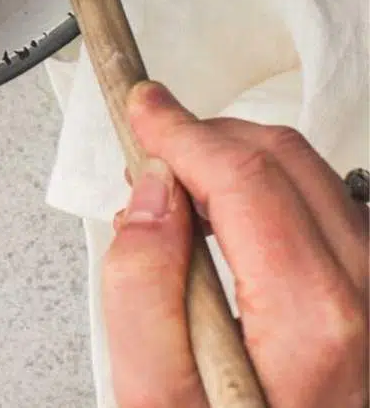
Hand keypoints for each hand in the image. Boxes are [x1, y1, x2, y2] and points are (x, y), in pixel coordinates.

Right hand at [104, 81, 368, 407]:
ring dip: (244, 165)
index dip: (182, 131)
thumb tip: (147, 197)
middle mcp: (367, 303)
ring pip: (319, 181)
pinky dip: (278, 199)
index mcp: (313, 321)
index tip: (142, 109)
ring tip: (182, 192)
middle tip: (150, 150)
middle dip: (209, 139)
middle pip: (288, 163)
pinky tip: (232, 224)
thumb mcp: (154, 395)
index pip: (245, 177)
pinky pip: (337, 218)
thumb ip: (140, 289)